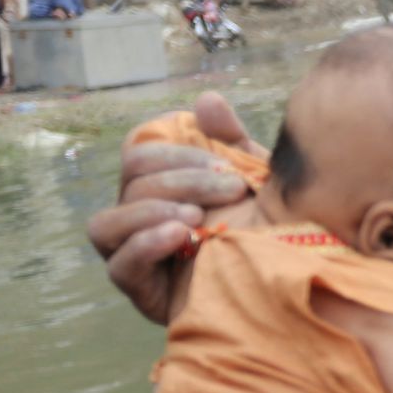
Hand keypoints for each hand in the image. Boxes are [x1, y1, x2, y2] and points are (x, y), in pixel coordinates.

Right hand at [88, 92, 265, 323]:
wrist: (286, 285)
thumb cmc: (265, 229)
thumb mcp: (255, 181)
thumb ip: (231, 140)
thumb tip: (206, 101)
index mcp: (158, 186)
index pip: (139, 154)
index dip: (174, 152)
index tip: (226, 162)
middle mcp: (136, 218)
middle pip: (131, 183)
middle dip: (182, 179)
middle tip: (233, 189)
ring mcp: (132, 256)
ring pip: (107, 223)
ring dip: (152, 211)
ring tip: (197, 216)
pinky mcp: (140, 291)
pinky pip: (120, 265)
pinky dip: (145, 244)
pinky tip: (180, 236)